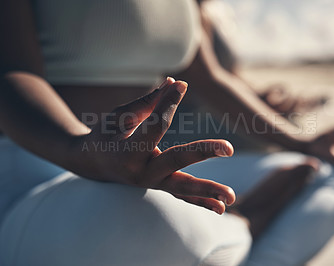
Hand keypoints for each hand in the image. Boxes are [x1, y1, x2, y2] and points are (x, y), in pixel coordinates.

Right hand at [68, 77, 234, 213]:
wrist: (93, 164)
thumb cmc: (105, 134)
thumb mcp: (120, 116)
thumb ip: (148, 102)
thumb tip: (176, 82)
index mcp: (126, 152)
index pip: (156, 125)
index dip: (168, 103)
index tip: (181, 85)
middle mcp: (140, 173)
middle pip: (176, 161)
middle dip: (203, 152)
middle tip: (229, 148)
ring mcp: (152, 184)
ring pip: (183, 188)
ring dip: (209, 191)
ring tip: (232, 197)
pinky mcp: (160, 187)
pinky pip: (182, 196)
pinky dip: (202, 201)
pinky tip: (222, 208)